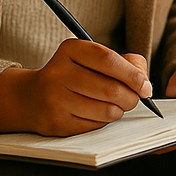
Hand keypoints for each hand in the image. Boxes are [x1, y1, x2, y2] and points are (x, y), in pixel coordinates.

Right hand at [0, 41, 150, 136]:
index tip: (145, 87)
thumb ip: (125, 62)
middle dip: (131, 98)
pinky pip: (95, 125)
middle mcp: (59, 73)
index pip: (109, 60)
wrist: (30, 98)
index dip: (133, 75)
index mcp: (71, 50)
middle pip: (112, 89)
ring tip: (113, 105)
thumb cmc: (72, 75)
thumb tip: (144, 83)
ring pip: (107, 111)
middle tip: (133, 98)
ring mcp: (55, 99)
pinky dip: (103, 121)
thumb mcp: (92, 58)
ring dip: (118, 111)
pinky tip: (95, 113)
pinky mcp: (56, 122)